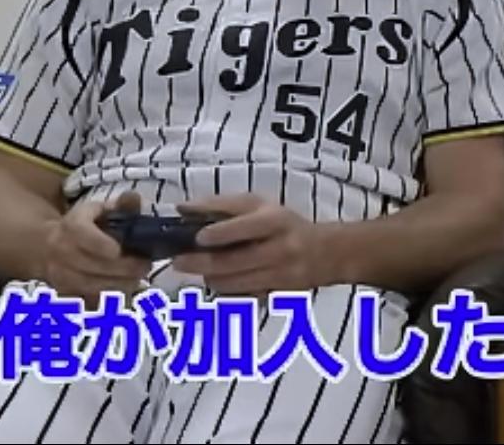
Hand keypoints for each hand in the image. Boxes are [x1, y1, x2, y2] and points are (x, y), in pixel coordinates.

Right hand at [44, 190, 153, 306]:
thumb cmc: (84, 226)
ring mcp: (62, 276)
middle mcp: (62, 253)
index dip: (100, 244)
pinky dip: (108, 300)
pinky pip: (89, 302)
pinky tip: (124, 291)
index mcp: (71, 227)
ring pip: (92, 287)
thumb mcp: (100, 209)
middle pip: (92, 265)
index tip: (119, 250)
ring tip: (138, 278)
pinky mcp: (65, 295)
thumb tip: (134, 198)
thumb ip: (121, 205)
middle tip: (145, 266)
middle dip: (124, 268)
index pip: (82, 235)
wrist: (47, 247)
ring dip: (120, 285)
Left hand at [173, 194, 329, 295]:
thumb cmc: (283, 224)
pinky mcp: (276, 296)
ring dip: (211, 278)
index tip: (198, 237)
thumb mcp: (258, 205)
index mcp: (275, 222)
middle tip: (177, 262)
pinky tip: (220, 282)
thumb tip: (182, 209)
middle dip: (201, 263)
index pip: (244, 228)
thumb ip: (220, 205)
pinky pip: (242, 299)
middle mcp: (279, 250)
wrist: (325, 254)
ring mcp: (279, 277)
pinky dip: (226, 292)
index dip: (219, 234)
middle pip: (234, 262)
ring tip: (201, 269)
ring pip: (234, 284)